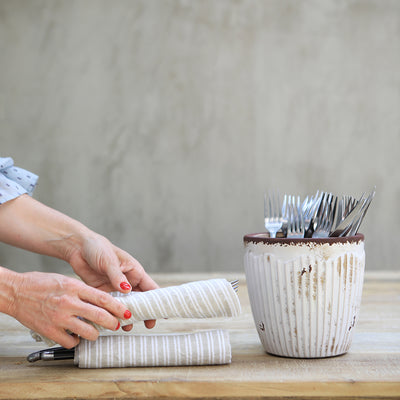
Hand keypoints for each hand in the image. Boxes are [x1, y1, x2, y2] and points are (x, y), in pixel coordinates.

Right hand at [9, 271, 129, 347]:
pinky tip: (76, 335)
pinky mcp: (50, 331)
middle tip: (117, 325)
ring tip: (95, 332)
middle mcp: (68, 302)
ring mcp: (59, 318)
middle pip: (100, 316)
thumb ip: (83, 291)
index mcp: (74, 287)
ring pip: (88, 332)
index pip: (103, 298)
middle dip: (113, 322)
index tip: (127, 312)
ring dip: (96, 334)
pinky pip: (71, 342)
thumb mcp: (66, 280)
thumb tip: (101, 301)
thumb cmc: (40, 283)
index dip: (118, 307)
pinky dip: (76, 341)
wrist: (16, 291)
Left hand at [66, 233, 158, 329]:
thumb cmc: (98, 248)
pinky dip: (110, 314)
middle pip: (140, 300)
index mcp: (134, 271)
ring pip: (125, 305)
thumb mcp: (109, 261)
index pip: (150, 288)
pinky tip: (110, 323)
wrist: (78, 248)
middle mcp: (127, 281)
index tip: (163, 312)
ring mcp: (115, 288)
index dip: (158, 300)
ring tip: (127, 327)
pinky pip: (109, 306)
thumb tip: (127, 290)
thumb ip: (117, 276)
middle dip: (144, 312)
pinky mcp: (102, 292)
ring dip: (126, 315)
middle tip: (148, 325)